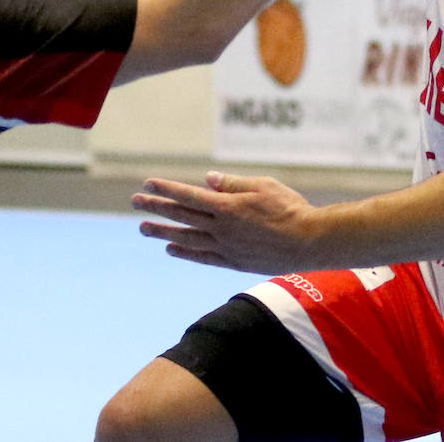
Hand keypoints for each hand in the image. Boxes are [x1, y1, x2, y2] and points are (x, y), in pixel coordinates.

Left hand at [132, 171, 320, 273]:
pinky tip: (172, 248)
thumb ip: (233, 183)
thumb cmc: (290, 208)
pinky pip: (202, 257)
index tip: (148, 184)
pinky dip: (185, 252)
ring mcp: (225, 247)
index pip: (188, 195)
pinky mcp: (233, 261)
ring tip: (143, 229)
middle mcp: (221, 228)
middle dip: (156, 208)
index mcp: (227, 206)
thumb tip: (208, 180)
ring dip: (163, 232)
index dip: (166, 189)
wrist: (308, 242)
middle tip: (135, 203)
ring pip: (187, 238)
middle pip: (182, 216)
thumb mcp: (263, 186)